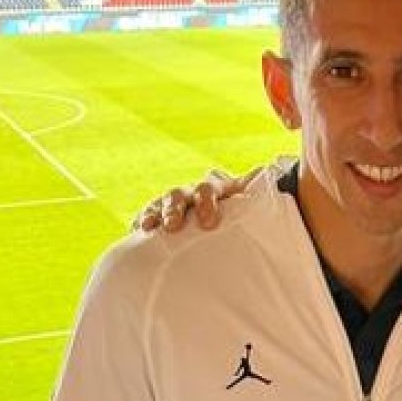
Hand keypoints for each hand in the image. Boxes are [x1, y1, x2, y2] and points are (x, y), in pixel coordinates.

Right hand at [133, 167, 259, 232]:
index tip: (209, 223)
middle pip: (179, 195)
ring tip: (150, 227)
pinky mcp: (158, 215)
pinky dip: (141, 220)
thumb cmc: (239, 213)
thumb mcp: (249, 203)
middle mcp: (190, 193)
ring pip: (160, 204)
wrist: (222, 219)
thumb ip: (255, 191)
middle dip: (175, 210)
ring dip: (155, 214)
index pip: (208, 189)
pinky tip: (137, 230)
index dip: (207, 203)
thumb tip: (264, 170)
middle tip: (174, 226)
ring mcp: (172, 203)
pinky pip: (145, 214)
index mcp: (214, 189)